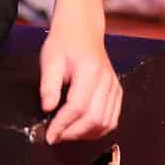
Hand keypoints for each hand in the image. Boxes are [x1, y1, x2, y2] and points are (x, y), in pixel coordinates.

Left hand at [39, 15, 121, 143]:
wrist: (82, 28)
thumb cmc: (64, 41)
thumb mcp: (49, 58)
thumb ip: (48, 85)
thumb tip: (47, 108)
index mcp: (90, 70)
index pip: (78, 107)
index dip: (63, 125)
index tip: (50, 135)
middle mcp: (107, 80)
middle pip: (94, 118)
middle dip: (73, 133)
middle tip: (56, 136)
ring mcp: (115, 86)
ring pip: (106, 123)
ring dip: (86, 134)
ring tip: (67, 134)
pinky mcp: (117, 91)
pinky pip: (112, 119)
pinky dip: (98, 129)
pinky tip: (82, 129)